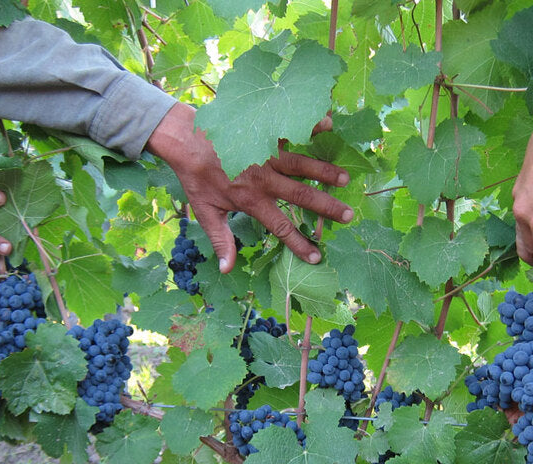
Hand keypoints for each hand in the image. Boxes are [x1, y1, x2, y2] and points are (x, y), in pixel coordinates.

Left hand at [146, 104, 352, 272]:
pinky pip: (289, 130)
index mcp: (251, 201)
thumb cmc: (196, 178)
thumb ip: (221, 240)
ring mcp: (265, 154)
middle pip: (300, 195)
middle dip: (325, 207)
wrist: (183, 140)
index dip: (299, 244)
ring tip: (345, 178)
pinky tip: (328, 124)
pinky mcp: (263, 133)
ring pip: (300, 164)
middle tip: (349, 215)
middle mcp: (263, 179)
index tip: (317, 256)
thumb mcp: (205, 212)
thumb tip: (227, 269)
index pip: (280, 227)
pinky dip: (308, 126)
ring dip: (323, 170)